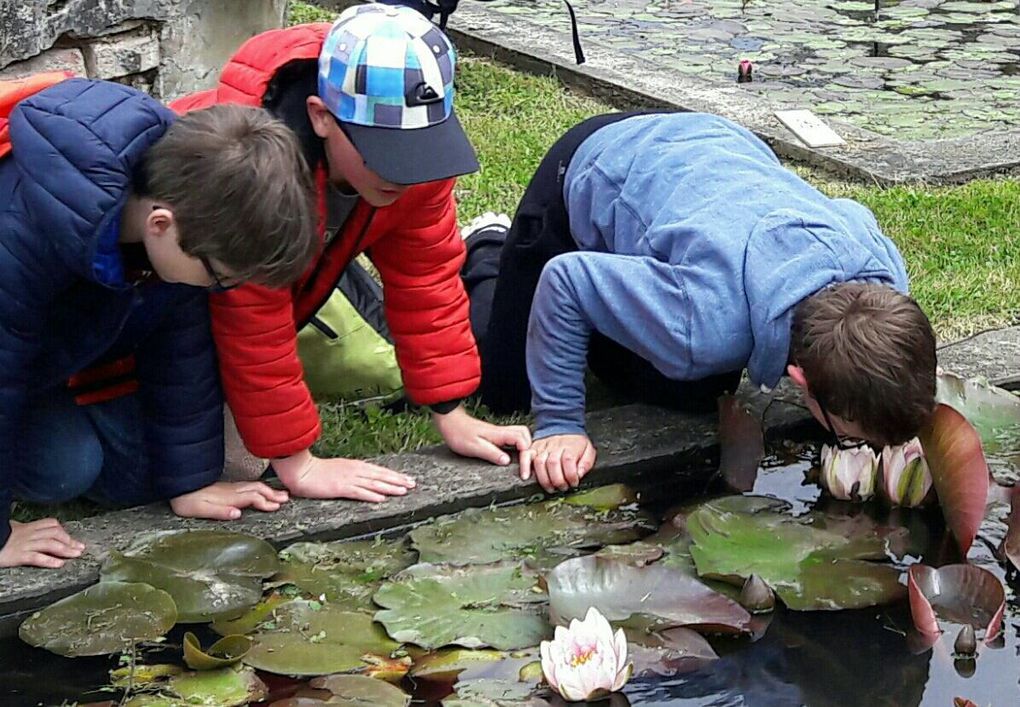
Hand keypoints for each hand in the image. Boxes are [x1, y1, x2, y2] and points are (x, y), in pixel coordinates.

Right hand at [0, 518, 84, 568]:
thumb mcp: (10, 529)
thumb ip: (21, 529)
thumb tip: (24, 527)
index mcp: (27, 527)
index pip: (51, 524)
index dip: (63, 531)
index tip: (72, 539)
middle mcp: (28, 534)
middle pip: (55, 534)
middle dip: (70, 541)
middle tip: (81, 548)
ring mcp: (24, 544)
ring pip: (50, 544)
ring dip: (65, 549)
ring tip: (76, 555)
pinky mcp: (18, 555)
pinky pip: (37, 557)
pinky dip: (50, 560)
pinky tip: (59, 564)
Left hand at [169, 481, 288, 520]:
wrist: (178, 487)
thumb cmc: (187, 501)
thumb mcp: (200, 510)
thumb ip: (220, 511)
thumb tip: (238, 514)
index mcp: (228, 498)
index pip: (252, 498)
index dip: (266, 502)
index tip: (277, 507)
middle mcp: (232, 491)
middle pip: (257, 490)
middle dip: (273, 494)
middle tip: (287, 498)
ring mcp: (230, 488)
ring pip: (254, 487)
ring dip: (269, 490)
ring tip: (280, 494)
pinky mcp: (227, 488)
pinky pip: (249, 486)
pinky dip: (260, 488)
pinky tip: (261, 490)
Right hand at [273, 449, 415, 502]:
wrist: (301, 470)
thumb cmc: (318, 472)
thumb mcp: (339, 469)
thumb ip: (353, 474)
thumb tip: (366, 479)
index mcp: (355, 466)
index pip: (379, 471)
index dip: (394, 476)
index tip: (407, 479)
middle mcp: (355, 471)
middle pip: (380, 476)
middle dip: (398, 481)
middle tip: (413, 485)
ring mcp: (348, 479)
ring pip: (373, 484)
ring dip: (389, 488)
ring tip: (403, 491)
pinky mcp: (340, 487)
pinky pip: (358, 492)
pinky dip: (370, 495)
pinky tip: (381, 499)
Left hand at [432, 405, 531, 465]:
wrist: (450, 421)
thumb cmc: (459, 433)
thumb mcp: (474, 447)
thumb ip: (492, 454)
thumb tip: (507, 461)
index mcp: (500, 434)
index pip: (523, 441)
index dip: (526, 455)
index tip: (523, 470)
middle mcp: (502, 431)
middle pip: (525, 436)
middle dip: (529, 450)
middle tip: (525, 465)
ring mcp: (499, 433)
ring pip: (520, 436)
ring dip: (523, 447)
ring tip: (521, 462)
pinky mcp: (495, 435)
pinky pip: (512, 439)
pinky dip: (516, 446)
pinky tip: (510, 456)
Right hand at [520, 434, 596, 492]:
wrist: (564, 426)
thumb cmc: (576, 443)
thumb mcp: (589, 450)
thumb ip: (586, 463)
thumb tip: (579, 474)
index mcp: (570, 446)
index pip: (569, 460)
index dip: (571, 475)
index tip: (573, 482)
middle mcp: (555, 446)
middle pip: (553, 463)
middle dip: (558, 480)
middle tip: (563, 487)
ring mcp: (543, 446)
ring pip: (540, 462)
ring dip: (545, 479)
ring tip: (551, 487)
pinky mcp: (533, 448)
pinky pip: (526, 456)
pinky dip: (524, 466)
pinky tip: (526, 476)